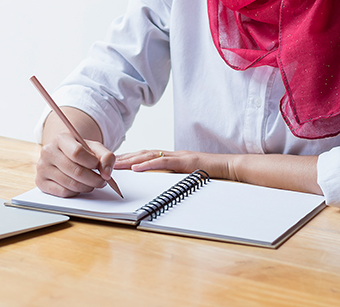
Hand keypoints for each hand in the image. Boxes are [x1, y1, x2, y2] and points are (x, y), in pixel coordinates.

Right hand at [36, 132, 116, 197]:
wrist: (62, 153)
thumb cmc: (79, 150)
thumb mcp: (94, 148)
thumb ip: (106, 157)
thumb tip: (107, 174)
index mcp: (61, 139)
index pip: (77, 152)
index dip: (92, 162)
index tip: (97, 165)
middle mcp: (48, 151)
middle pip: (76, 171)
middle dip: (94, 179)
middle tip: (102, 180)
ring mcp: (42, 167)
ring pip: (71, 184)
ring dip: (87, 187)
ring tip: (92, 183)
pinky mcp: (40, 182)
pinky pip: (63, 193)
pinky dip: (75, 192)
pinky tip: (78, 186)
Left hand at [117, 150, 322, 194]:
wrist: (233, 168)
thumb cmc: (213, 174)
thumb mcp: (190, 176)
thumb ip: (176, 178)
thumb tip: (162, 187)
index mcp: (173, 157)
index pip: (147, 155)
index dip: (130, 157)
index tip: (114, 161)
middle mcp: (173, 153)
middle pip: (143, 153)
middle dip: (124, 157)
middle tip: (105, 160)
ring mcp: (179, 156)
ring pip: (149, 155)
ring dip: (131, 159)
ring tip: (115, 163)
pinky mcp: (186, 161)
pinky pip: (163, 162)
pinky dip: (148, 164)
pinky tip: (136, 168)